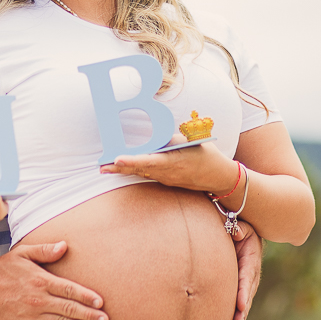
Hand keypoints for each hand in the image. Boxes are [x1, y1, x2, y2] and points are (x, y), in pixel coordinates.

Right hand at [0, 241, 108, 319]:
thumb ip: (44, 250)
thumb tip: (64, 246)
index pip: (69, 290)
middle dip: (90, 315)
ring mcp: (31, 316)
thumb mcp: (22, 253)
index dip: (86, 297)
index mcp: (40, 280)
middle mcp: (37, 300)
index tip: (100, 302)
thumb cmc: (3, 269)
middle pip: (69, 309)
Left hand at [99, 134, 238, 194]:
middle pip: (140, 170)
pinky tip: (120, 168)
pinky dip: (133, 171)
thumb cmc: (205, 154)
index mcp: (174, 161)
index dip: (133, 161)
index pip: (150, 161)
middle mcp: (167, 173)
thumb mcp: (190, 142)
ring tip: (104, 167)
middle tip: (102, 166)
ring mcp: (166, 179)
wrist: (218, 176)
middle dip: (120, 168)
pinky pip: (147, 175)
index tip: (118, 159)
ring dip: (123, 170)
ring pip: (141, 173)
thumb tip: (153, 138)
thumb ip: (170, 140)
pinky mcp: (165, 180)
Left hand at [230, 221, 263, 319]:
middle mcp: (252, 273)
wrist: (248, 234)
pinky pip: (241, 301)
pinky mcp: (243, 286)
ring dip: (241, 315)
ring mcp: (249, 281)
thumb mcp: (242, 225)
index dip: (243, 291)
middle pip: (247, 293)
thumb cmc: (242, 229)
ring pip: (245, 300)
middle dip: (243, 310)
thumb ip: (238, 227)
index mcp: (251, 259)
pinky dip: (238, 314)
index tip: (240, 304)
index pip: (246, 277)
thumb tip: (236, 231)